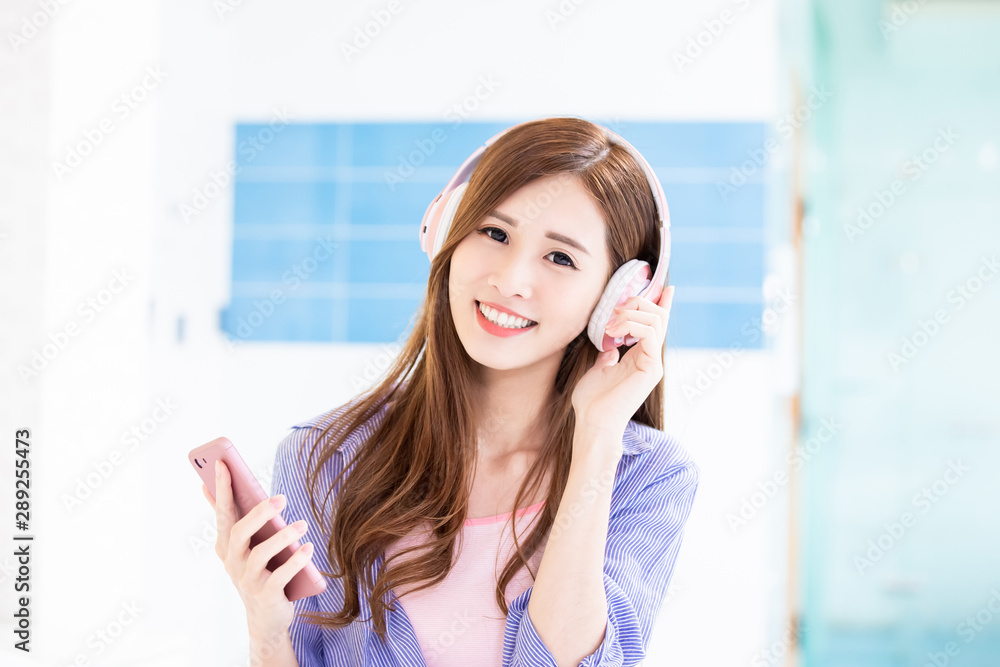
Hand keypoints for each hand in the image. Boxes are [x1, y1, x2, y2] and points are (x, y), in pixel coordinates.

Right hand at [204, 460, 314, 641]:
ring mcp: (247, 579)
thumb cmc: (258, 571)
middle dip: (258, 512)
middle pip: (239, 531)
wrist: (266, 618)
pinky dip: (295, 561)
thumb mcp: (246, 545)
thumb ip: (237, 517)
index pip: (222, 512)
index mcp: (226, 544)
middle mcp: (233, 561)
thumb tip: (215, 485)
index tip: (222, 463)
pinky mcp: (265, 594)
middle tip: (281, 498)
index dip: (221, 488)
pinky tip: (308, 548)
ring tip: (303, 524)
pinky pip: (280, 576)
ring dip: (284, 536)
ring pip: (261, 553)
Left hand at [571, 285, 674, 436]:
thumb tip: (610, 344)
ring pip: (656, 320)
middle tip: (615, 310)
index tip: (665, 287)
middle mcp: (650, 358)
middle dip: (638, 303)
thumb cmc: (592, 401)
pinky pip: (650, 333)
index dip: (661, 304)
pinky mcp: (651, 368)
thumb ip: (607, 356)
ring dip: (631, 313)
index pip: (656, 324)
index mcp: (640, 357)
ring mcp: (653, 363)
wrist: (592, 423)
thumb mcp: (598, 370)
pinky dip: (632, 324)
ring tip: (611, 324)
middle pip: (658, 316)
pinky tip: (615, 332)